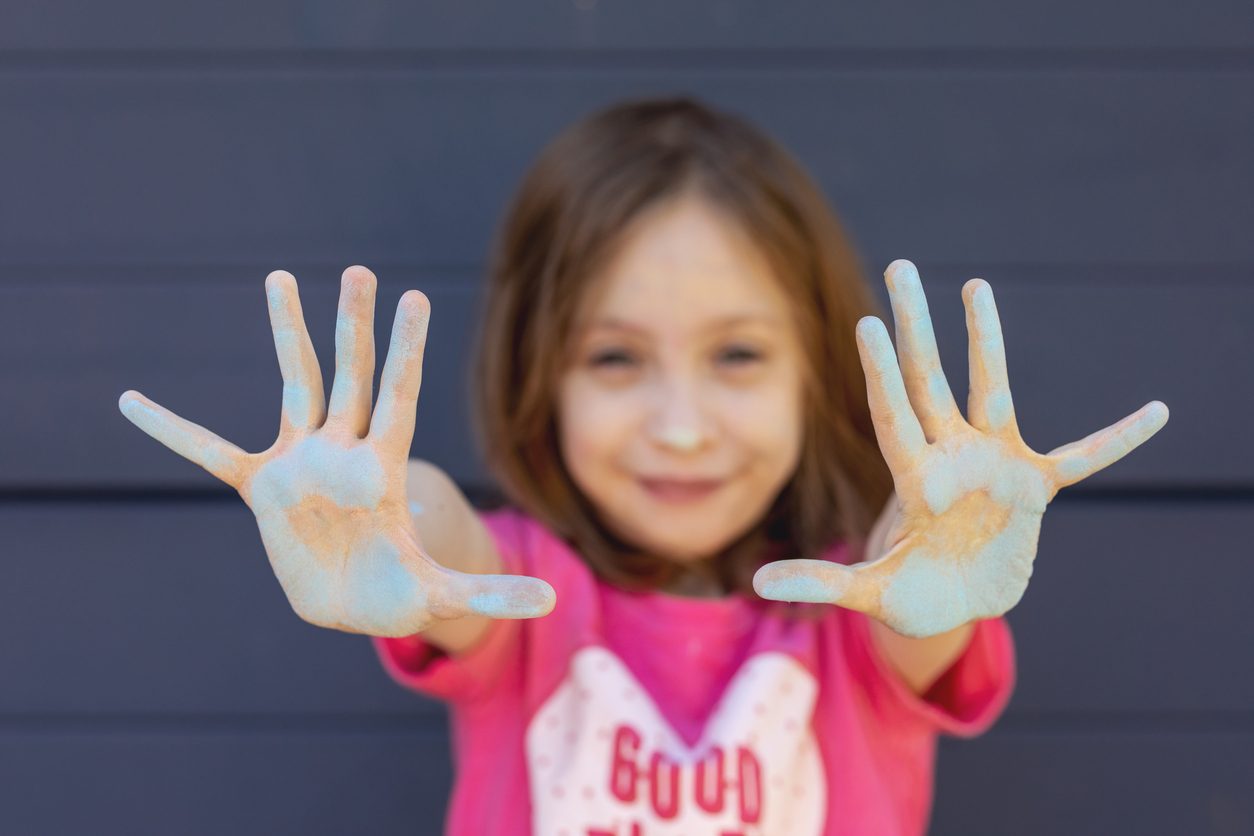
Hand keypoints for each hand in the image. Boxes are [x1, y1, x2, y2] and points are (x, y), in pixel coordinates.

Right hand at [119, 267, 554, 636]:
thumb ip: (491, 596)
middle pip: (350, 377)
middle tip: (357, 271)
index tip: (415, 298)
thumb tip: (550, 608)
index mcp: (386, 468)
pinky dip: (174, 430)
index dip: (406, 350)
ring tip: (279, 279)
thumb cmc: (398, 591)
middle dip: (351, 326)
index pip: (399, 397)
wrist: (350, 603)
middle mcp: (344, 451)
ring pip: (294, 386)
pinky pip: (210, 452)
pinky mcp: (264, 488)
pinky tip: (131, 401)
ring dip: (287, 335)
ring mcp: (303, 463)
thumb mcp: (443, 596)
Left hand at [754, 260, 1167, 637]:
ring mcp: (993, 465)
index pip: (895, 416)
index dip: (883, 374)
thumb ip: (820, 584)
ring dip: (988, 341)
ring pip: (992, 390)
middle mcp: (951, 457)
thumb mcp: (869, 592)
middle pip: (929, 380)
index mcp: (914, 480)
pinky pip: (1084, 457)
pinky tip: (1157, 413)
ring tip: (976, 285)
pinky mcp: (1033, 486)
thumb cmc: (912, 597)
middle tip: (900, 268)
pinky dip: (1118, 438)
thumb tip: (755, 584)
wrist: (956, 609)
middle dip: (917, 326)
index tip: (868, 325)